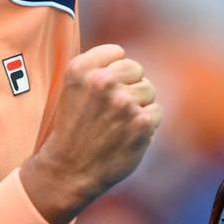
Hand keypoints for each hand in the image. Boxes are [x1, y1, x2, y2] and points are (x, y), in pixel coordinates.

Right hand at [20, 44, 162, 223]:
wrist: (68, 170)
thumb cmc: (73, 128)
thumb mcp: (74, 87)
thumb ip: (99, 67)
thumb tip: (131, 61)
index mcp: (81, 68)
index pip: (117, 53)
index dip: (113, 72)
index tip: (102, 91)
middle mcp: (102, 81)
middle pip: (136, 70)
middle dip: (129, 87)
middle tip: (111, 110)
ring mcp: (123, 101)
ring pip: (149, 91)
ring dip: (138, 106)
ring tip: (117, 124)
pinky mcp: (141, 122)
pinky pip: (156, 112)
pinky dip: (146, 125)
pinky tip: (126, 135)